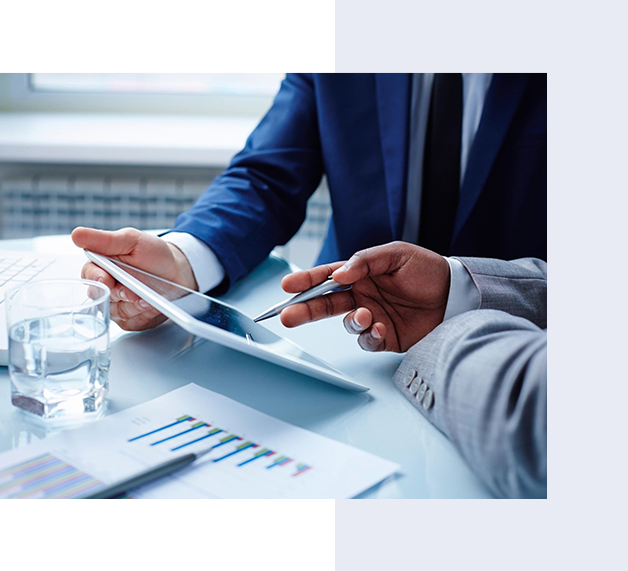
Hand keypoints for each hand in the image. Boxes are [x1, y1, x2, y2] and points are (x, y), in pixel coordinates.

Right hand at [71, 227, 197, 330]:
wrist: (178, 272)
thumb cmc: (154, 255)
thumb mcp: (132, 241)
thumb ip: (105, 240)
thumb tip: (77, 234)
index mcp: (102, 266)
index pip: (89, 275)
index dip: (97, 278)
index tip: (107, 280)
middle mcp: (106, 287)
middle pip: (101, 297)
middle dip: (121, 294)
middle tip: (134, 292)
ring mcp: (117, 305)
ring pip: (117, 312)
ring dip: (135, 305)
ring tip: (149, 297)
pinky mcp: (129, 319)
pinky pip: (130, 322)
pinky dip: (143, 314)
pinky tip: (152, 305)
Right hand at [280, 241, 449, 352]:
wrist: (456, 294)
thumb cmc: (427, 269)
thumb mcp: (396, 254)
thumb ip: (365, 261)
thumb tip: (338, 275)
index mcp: (360, 275)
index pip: (327, 278)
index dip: (306, 282)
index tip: (288, 286)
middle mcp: (362, 296)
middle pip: (325, 304)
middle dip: (304, 310)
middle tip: (287, 315)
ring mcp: (372, 317)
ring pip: (346, 324)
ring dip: (350, 321)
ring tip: (365, 315)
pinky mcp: (385, 336)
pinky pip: (367, 340)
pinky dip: (369, 336)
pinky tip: (379, 327)